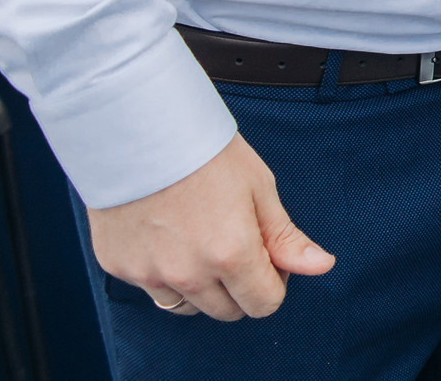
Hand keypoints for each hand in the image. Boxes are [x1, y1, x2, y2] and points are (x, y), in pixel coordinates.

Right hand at [86, 133, 332, 320]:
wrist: (139, 130)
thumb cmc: (205, 153)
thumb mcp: (259, 188)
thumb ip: (285, 238)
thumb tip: (322, 266)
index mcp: (231, 255)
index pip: (264, 304)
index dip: (274, 282)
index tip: (268, 255)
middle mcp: (188, 274)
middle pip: (227, 311)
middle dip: (240, 286)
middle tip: (236, 242)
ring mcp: (149, 274)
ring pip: (187, 306)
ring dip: (201, 286)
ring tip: (200, 239)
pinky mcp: (118, 267)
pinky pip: (151, 287)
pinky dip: (164, 273)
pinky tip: (167, 234)